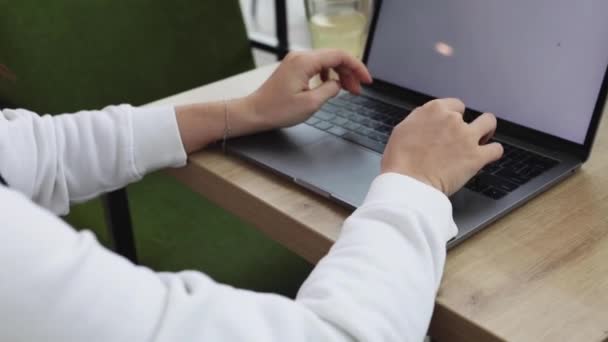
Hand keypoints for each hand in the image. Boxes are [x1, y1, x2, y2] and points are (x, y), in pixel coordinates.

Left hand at [247, 49, 371, 129]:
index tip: (367, 81)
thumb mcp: (311, 104)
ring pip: (327, 61)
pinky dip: (328, 74)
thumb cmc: (278, 110)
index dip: (357, 67)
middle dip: (350, 72)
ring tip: (348, 90)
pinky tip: (332, 86)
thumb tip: (339, 85)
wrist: (255, 112)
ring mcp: (296, 60)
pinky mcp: (293, 67)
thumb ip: (330, 90)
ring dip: (340, 74)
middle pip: (334, 57)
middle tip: (359, 90)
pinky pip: (317, 66)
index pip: (340, 56)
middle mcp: (301, 56)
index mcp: (306, 62)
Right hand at [381, 98, 502, 195]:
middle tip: (461, 138)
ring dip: (486, 131)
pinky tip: (486, 157)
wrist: (408, 182)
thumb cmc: (399, 160)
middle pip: (469, 115)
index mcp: (434, 110)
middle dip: (466, 125)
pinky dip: (493, 152)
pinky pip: (496, 149)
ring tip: (481, 141)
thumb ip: (419, 122)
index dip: (451, 117)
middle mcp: (452, 119)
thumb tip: (426, 125)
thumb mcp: (402, 130)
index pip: (453, 105)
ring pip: (489, 123)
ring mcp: (467, 137)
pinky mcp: (476, 157)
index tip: (447, 127)